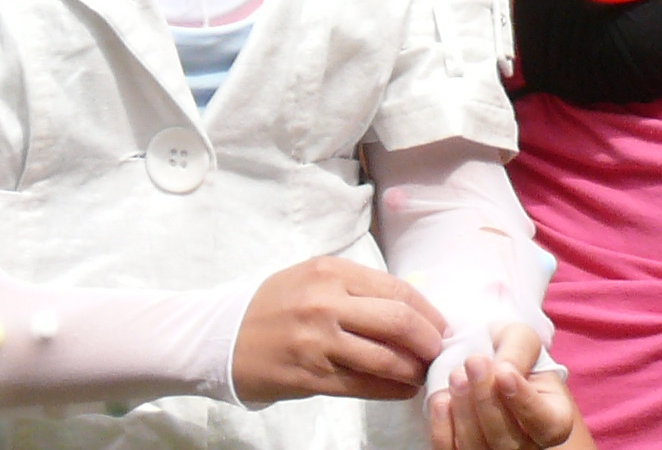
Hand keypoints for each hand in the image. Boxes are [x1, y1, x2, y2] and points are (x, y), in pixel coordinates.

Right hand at [232, 257, 445, 404]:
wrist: (220, 336)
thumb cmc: (274, 304)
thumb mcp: (314, 277)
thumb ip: (356, 287)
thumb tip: (408, 308)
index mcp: (332, 272)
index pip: (397, 291)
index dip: (428, 311)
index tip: (441, 325)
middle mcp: (327, 303)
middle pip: (398, 321)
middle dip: (428, 339)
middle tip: (439, 351)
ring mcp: (317, 341)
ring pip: (383, 357)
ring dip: (413, 368)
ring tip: (423, 373)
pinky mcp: (308, 376)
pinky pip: (360, 385)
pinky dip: (389, 389)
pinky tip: (403, 390)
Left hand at [429, 326, 577, 449]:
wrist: (488, 365)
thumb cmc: (513, 353)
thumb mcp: (523, 340)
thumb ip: (518, 353)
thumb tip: (502, 372)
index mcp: (554, 421)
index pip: (544, 422)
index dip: (523, 400)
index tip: (504, 373)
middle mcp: (528, 447)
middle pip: (506, 439)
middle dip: (486, 400)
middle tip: (473, 362)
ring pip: (477, 448)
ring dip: (463, 412)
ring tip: (456, 375)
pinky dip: (443, 428)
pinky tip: (441, 399)